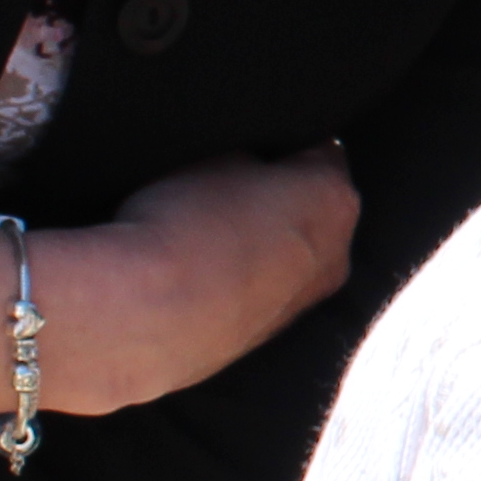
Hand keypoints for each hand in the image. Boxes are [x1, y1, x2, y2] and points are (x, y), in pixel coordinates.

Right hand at [0, 147, 359, 421]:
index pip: (320, 150)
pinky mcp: (263, 339)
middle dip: (275, 194)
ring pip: (284, 254)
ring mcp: (301, 304)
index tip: (243, 143)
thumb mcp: (217, 149)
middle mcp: (336, 256)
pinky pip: (256, 293)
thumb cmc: (183, 220)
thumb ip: (250, 148)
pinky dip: (235, 280)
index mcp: (336, 199)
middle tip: (218, 185)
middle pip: (311, 207)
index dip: (280, 141)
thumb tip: (253, 155)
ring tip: (198, 230)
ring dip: (255, 241)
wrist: (144, 314)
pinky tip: (193, 273)